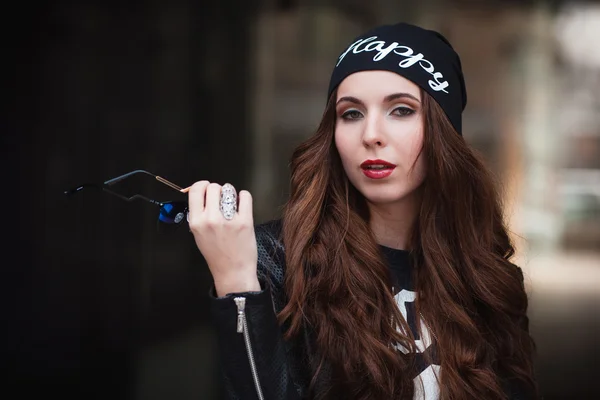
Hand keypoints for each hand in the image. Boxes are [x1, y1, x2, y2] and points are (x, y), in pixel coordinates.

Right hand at [183, 181, 259, 296]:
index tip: (206, 188)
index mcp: (197, 222)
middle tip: (220, 199)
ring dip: (230, 194)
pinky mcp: (245, 221)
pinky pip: (245, 196)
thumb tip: (200, 195)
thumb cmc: (216, 255)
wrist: (233, 271)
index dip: (202, 186)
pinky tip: (241, 204)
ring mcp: (228, 220)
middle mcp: (211, 220)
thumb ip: (198, 215)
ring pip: (229, 189)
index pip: (196, 190)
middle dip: (217, 190)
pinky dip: (244, 197)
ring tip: (231, 204)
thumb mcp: (198, 235)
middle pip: (213, 187)